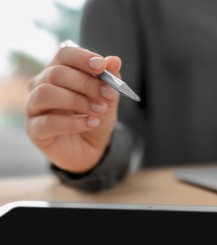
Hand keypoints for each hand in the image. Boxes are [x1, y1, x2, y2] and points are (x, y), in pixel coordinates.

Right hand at [25, 45, 121, 172]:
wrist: (91, 148)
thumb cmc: (95, 117)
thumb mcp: (108, 99)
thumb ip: (110, 81)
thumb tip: (114, 60)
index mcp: (58, 71)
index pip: (63, 54)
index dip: (81, 57)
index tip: (101, 66)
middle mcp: (41, 85)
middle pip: (56, 73)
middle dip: (86, 83)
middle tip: (108, 94)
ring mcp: (34, 107)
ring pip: (46, 93)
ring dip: (77, 100)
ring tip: (99, 109)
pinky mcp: (34, 130)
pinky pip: (48, 122)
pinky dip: (73, 122)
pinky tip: (91, 123)